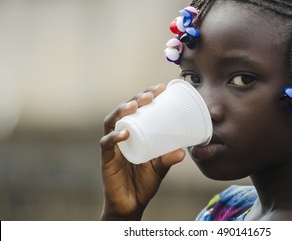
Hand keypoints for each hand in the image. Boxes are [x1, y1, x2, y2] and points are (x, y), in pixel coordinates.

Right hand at [99, 84, 185, 219]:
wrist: (132, 204)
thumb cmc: (144, 181)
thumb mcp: (160, 167)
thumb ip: (168, 158)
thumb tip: (183, 151)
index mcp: (134, 133)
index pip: (137, 109)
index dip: (146, 95)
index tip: (160, 87)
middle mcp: (121, 135)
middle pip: (123, 111)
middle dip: (135, 99)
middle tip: (150, 94)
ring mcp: (113, 146)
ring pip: (111, 122)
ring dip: (122, 111)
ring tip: (135, 105)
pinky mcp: (107, 159)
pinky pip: (107, 145)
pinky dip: (114, 138)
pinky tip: (124, 133)